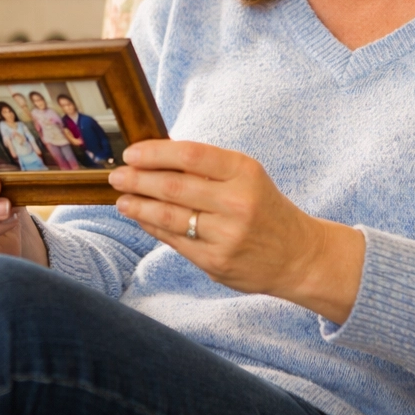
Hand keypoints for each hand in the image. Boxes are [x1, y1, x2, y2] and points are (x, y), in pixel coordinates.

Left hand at [108, 140, 363, 323]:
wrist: (298, 255)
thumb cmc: (264, 209)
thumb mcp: (247, 177)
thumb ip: (207, 168)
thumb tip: (153, 159)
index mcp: (245, 172)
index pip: (191, 155)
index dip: (156, 152)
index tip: (131, 152)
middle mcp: (237, 202)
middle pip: (174, 186)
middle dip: (138, 179)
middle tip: (117, 176)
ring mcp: (226, 235)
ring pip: (169, 216)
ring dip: (138, 206)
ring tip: (122, 200)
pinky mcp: (216, 262)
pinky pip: (175, 241)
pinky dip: (153, 228)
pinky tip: (142, 219)